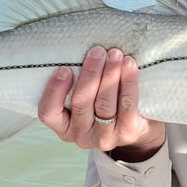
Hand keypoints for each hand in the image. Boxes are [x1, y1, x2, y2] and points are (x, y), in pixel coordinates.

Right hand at [38, 46, 164, 160]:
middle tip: (97, 51)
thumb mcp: (85, 100)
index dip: (54, 90)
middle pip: (81, 102)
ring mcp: (104, 137)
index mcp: (64, 127)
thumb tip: (78, 49)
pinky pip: (127, 104)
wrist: (138, 127)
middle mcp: (81, 135)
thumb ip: (77, 83)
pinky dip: (128, 82)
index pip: (48, 112)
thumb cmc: (105, 105)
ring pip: (104, 103)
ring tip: (115, 54)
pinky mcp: (127, 133)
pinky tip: (129, 66)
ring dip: (110, 74)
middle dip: (90, 72)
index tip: (64, 68)